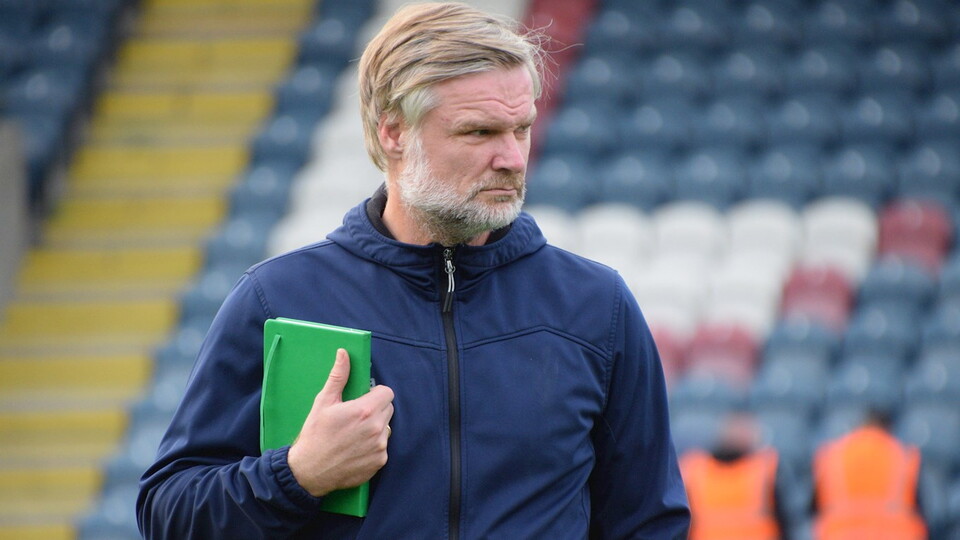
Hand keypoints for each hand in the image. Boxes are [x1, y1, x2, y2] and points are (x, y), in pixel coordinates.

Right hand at [287, 348, 394, 496]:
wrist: (309, 471)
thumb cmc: (315, 434)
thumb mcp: (323, 402)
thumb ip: (338, 376)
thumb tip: (344, 354)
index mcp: (365, 410)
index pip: (387, 393)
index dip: (376, 394)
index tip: (363, 399)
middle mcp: (376, 428)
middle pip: (388, 409)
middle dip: (375, 409)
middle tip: (355, 416)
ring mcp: (380, 446)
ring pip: (386, 428)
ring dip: (375, 428)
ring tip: (354, 434)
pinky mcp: (380, 462)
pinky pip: (383, 446)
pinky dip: (373, 446)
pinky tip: (356, 448)